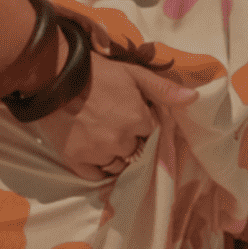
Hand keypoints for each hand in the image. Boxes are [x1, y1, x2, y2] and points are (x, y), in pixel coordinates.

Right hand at [33, 46, 161, 181]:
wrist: (53, 75)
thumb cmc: (96, 71)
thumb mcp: (133, 73)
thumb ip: (163, 89)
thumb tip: (194, 97)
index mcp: (137, 120)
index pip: (150, 133)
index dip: (141, 124)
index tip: (130, 114)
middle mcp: (120, 140)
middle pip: (135, 151)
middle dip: (129, 140)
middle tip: (113, 123)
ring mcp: (97, 153)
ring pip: (117, 165)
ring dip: (115, 155)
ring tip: (103, 138)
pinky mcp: (76, 160)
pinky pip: (95, 176)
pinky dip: (98, 169)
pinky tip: (95, 155)